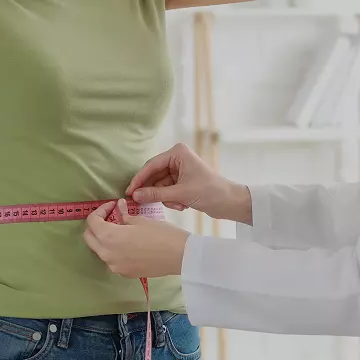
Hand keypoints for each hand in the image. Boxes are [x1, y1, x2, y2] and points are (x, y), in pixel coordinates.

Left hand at [84, 199, 190, 277]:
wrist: (181, 256)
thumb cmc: (162, 234)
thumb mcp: (141, 221)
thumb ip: (125, 215)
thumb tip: (119, 207)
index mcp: (109, 237)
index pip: (92, 222)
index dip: (100, 210)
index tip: (113, 205)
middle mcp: (107, 254)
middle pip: (90, 238)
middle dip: (96, 226)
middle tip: (111, 217)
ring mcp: (115, 266)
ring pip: (100, 250)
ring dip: (105, 238)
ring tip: (121, 230)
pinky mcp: (124, 273)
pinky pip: (112, 260)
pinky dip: (115, 250)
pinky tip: (129, 244)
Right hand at [126, 143, 252, 223]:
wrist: (229, 202)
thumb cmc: (209, 192)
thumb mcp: (180, 194)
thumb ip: (156, 194)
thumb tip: (135, 195)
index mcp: (178, 153)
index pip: (152, 165)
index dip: (139, 179)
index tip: (129, 192)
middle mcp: (178, 158)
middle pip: (154, 176)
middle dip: (156, 192)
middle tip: (143, 203)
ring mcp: (180, 170)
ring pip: (160, 186)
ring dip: (167, 198)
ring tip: (179, 204)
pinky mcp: (182, 181)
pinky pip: (167, 191)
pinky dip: (173, 200)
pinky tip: (183, 205)